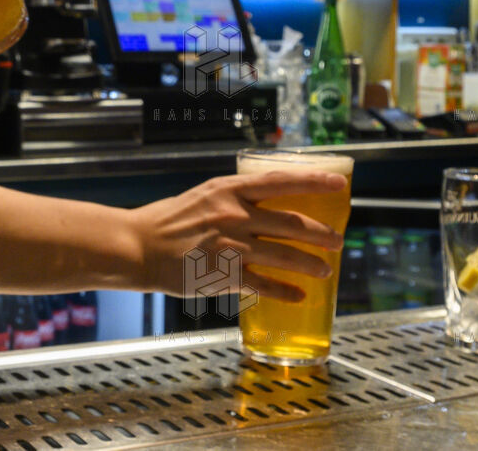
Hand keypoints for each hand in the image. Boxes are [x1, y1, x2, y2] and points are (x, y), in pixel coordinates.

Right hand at [123, 170, 346, 301]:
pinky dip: (286, 292)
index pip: (281, 182)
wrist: (138, 246)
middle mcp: (234, 215)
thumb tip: (264, 207)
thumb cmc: (167, 220)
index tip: (339, 183)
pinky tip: (298, 297)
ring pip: (286, 256)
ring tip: (325, 271)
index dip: (314, 182)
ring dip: (311, 265)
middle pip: (293, 223)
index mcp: (228, 190)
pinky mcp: (225, 274)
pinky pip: (265, 285)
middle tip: (337, 241)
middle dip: (323, 234)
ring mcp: (232, 246)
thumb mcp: (203, 196)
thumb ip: (233, 200)